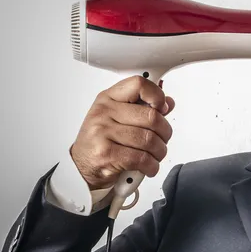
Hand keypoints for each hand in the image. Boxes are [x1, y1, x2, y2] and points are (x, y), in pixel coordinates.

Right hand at [70, 76, 175, 192]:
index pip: (138, 85)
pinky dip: (152, 165)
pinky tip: (149, 166)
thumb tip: (168, 103)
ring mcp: (103, 132)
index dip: (157, 96)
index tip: (162, 109)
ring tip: (155, 155)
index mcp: (108, 98)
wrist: (83, 167)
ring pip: (150, 140)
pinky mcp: (106, 154)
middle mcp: (104, 112)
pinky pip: (142, 158)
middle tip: (162, 140)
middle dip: (165, 133)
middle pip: (151, 117)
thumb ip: (144, 109)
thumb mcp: (119, 118)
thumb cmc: (103, 141)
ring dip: (160, 152)